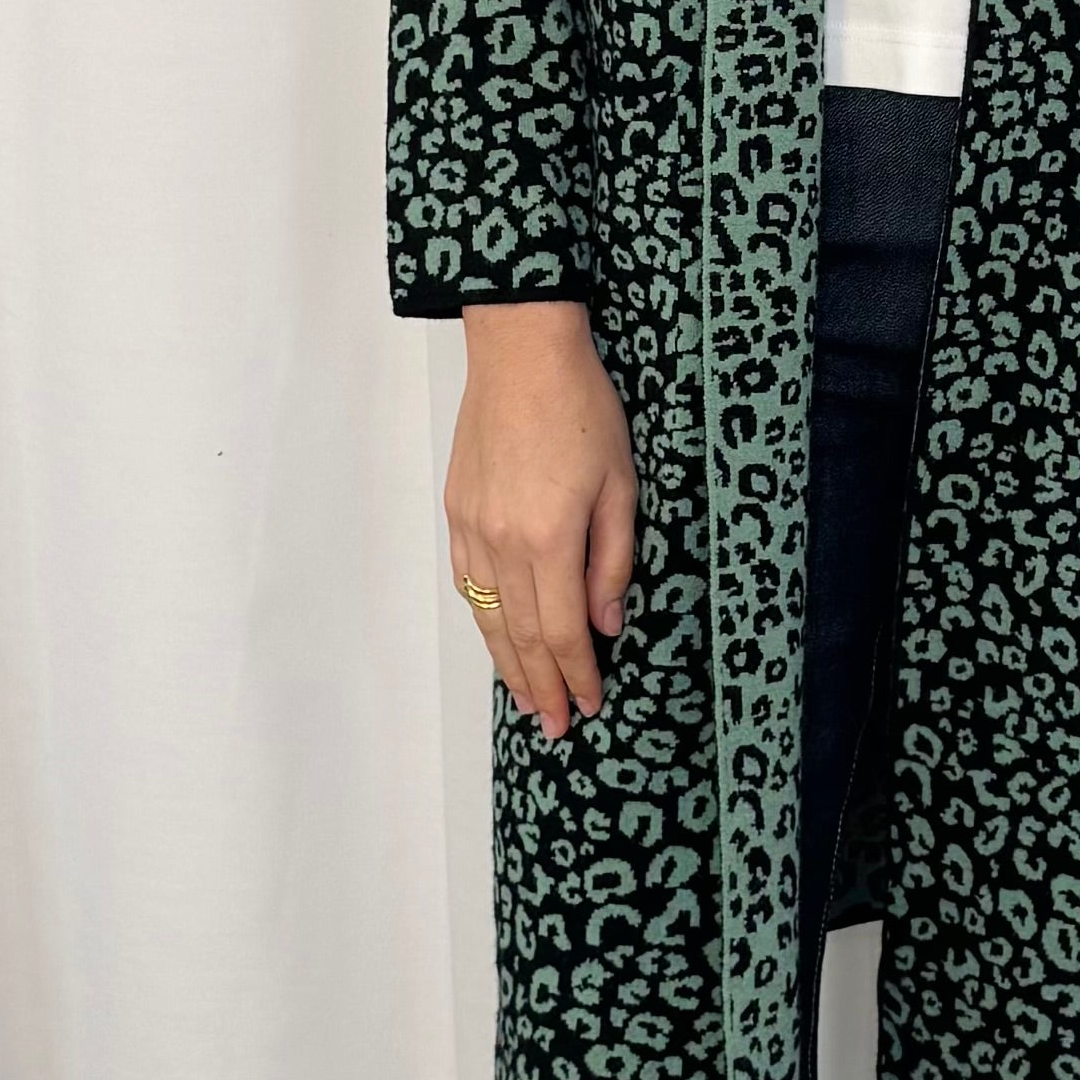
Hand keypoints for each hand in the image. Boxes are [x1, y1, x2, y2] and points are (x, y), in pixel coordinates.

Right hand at [448, 301, 637, 740]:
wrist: (521, 352)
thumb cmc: (583, 409)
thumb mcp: (621, 485)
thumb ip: (613, 560)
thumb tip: (606, 624)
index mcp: (550, 539)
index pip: (562, 631)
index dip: (577, 675)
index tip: (589, 705)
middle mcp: (503, 544)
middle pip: (521, 635)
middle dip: (541, 686)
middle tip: (554, 727)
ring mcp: (473, 529)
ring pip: (489, 616)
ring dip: (507, 664)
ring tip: (525, 700)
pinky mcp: (458, 511)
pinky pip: (467, 581)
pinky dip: (483, 617)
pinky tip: (497, 635)